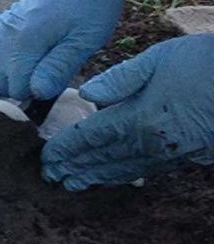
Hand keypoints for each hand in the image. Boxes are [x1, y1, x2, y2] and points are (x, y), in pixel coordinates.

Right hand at [0, 0, 132, 100]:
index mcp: (23, 43)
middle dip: (22, 85)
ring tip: (32, 66)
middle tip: (49, 74)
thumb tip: (36, 93)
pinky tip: (14, 56)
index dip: (35, 94)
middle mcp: (3, 36)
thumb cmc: (91, 4)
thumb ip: (58, 68)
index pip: (15, 90)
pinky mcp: (0, 21)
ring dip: (7, 73)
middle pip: (0, 82)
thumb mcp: (84, 41)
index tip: (52, 85)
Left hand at [43, 35, 213, 189]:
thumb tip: (86, 95)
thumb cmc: (204, 64)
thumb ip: (119, 78)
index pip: (91, 138)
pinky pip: (147, 169)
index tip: (46, 158)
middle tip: (50, 178)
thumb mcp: (157, 59)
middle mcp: (153, 142)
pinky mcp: (190, 156)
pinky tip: (115, 176)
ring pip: (125, 169)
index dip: (67, 149)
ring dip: (96, 176)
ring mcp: (173, 153)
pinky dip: (124, 175)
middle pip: (104, 159)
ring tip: (74, 183)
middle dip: (75, 168)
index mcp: (139, 118)